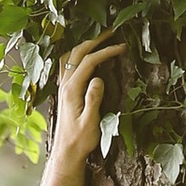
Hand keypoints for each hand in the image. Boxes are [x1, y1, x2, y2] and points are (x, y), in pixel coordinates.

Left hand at [47, 31, 125, 168]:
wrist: (66, 153)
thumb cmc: (80, 141)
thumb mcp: (91, 123)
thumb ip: (94, 100)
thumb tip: (98, 78)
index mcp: (71, 90)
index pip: (88, 61)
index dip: (106, 51)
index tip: (122, 47)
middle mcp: (64, 85)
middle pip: (77, 53)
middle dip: (95, 40)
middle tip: (113, 32)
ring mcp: (63, 87)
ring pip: (70, 57)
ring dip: (85, 45)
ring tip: (101, 39)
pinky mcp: (64, 92)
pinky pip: (67, 65)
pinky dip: (77, 55)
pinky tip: (86, 56)